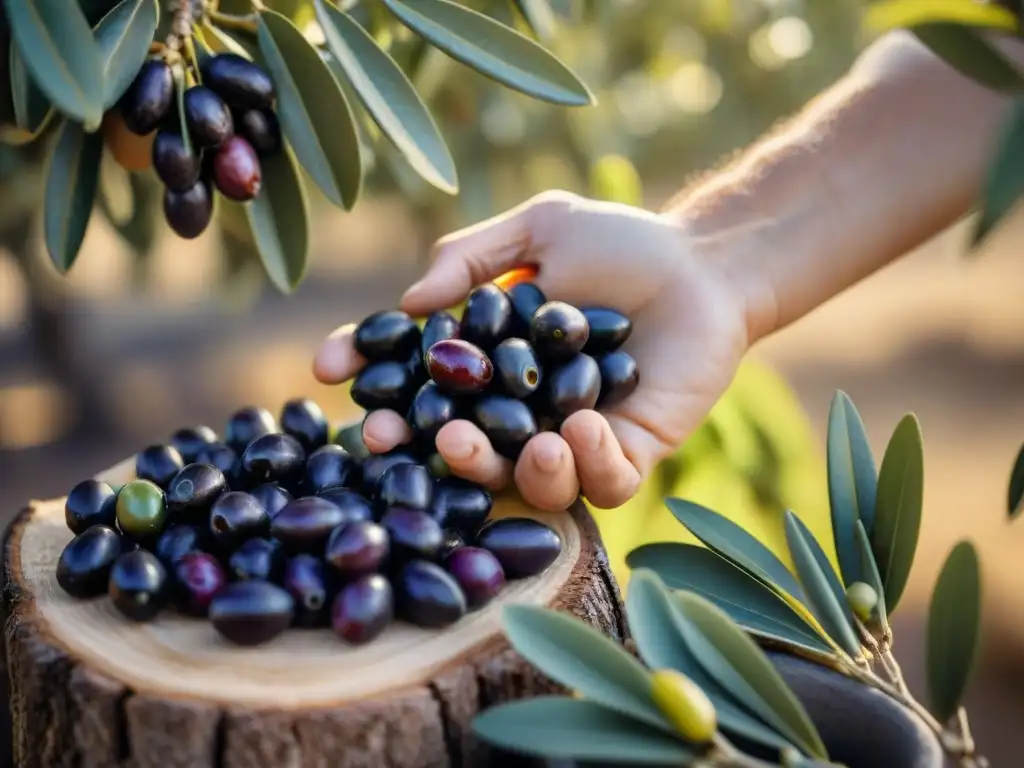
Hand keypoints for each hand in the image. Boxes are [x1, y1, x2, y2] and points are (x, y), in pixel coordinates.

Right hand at [313, 190, 752, 510]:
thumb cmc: (620, 243)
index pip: (418, 377)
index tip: (329, 369)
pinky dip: (586, 466)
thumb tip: (408, 304)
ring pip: (522, 484)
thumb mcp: (538, 230)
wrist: (703, 265)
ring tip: (526, 440)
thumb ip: (470, 257)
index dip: (371, 376)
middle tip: (404, 436)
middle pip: (457, 445)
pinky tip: (581, 428)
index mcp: (490, 361)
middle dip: (424, 447)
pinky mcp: (626, 457)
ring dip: (506, 471)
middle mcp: (520, 410)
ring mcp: (570, 441)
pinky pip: (598, 485)